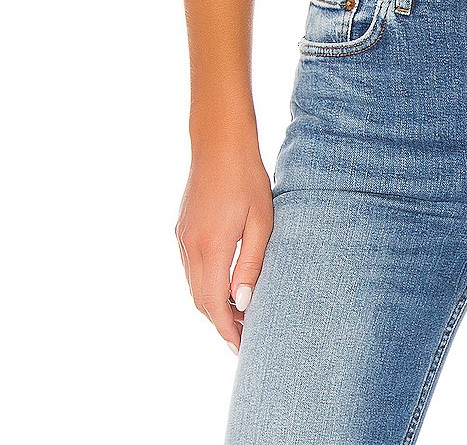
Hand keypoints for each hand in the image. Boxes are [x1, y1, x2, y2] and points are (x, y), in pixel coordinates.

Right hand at [174, 138, 274, 354]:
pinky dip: (204, 283)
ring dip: (212, 303)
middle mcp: (190, 246)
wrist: (220, 142)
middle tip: (244, 334)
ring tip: (238, 312)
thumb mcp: (261, 221)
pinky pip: (190, 267)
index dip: (226, 329)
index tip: (240, 347)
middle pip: (201, 299)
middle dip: (220, 321)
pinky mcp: (181, 228)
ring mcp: (182, 237)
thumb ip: (251, 264)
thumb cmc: (248, 178)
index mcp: (212, 247)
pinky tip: (223, 282)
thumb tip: (243, 302)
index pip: (214, 303)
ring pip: (193, 285)